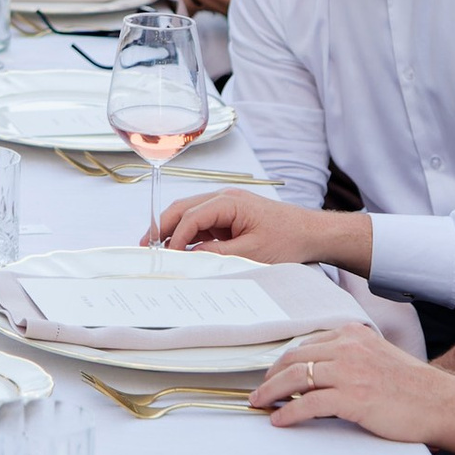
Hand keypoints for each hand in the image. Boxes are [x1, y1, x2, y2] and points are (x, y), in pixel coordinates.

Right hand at [156, 189, 357, 264]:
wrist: (310, 233)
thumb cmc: (287, 239)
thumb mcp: (252, 252)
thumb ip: (218, 254)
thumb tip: (189, 257)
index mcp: (229, 201)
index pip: (192, 216)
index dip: (176, 237)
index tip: (166, 256)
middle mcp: (223, 198)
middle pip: (183, 208)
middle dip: (162, 227)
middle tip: (145, 247)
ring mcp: (224, 206)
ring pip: (188, 214)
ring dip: (172, 231)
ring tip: (156, 249)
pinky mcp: (227, 217)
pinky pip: (200, 223)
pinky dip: (187, 235)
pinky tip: (178, 250)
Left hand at [248, 323, 454, 454]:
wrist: (443, 404)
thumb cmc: (414, 388)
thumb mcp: (378, 357)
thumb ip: (351, 358)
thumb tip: (318, 375)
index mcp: (353, 334)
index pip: (306, 344)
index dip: (283, 361)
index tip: (271, 374)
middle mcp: (348, 347)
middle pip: (294, 358)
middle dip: (270, 376)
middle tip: (258, 392)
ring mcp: (350, 372)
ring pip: (295, 378)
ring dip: (272, 393)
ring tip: (260, 405)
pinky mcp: (352, 398)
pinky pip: (308, 405)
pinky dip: (289, 413)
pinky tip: (279, 421)